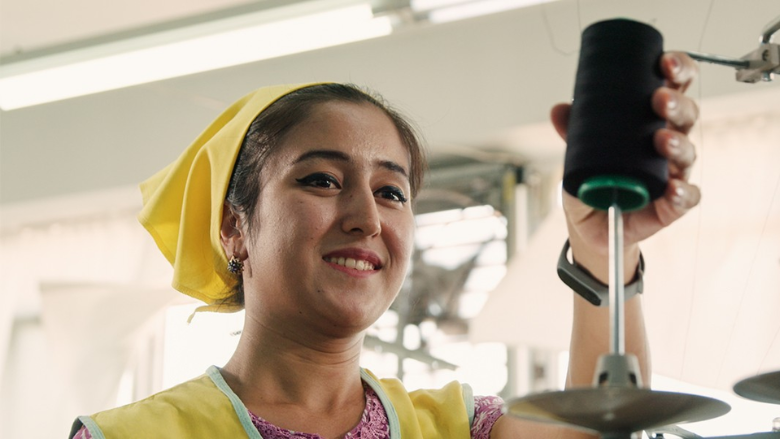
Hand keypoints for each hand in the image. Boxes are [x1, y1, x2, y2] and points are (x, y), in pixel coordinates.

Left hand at [552, 52, 700, 279]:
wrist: (590, 224)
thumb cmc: (593, 179)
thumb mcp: (580, 153)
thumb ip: (575, 131)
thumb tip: (559, 109)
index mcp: (652, 119)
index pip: (674, 87)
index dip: (678, 70)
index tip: (665, 62)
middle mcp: (669, 142)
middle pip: (687, 115)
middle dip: (677, 104)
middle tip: (659, 99)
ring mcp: (673, 173)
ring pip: (688, 153)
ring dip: (678, 143)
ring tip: (661, 139)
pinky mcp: (672, 206)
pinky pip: (686, 198)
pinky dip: (682, 193)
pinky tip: (672, 188)